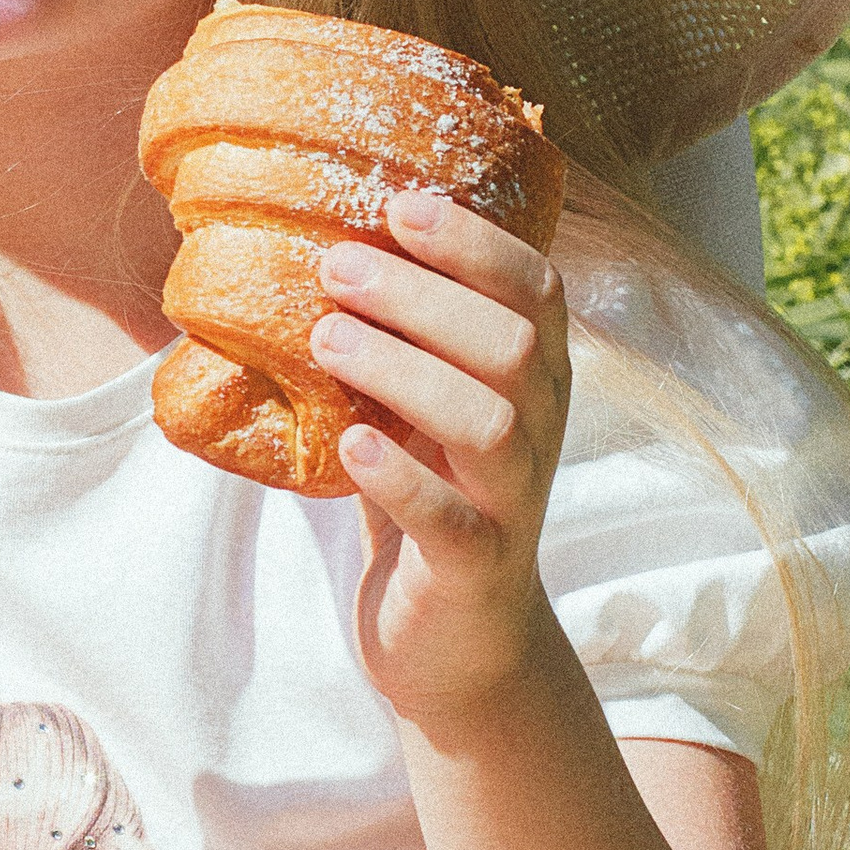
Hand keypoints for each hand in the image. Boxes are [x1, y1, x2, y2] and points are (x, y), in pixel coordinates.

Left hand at [308, 189, 573, 733]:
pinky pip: (451, 521)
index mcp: (532, 383)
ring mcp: (512, 504)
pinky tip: (351, 445)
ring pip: (491, 424)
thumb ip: (393, 342)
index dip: (476, 244)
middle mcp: (539, 433)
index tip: (399, 205)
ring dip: (405, 371)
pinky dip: (401, 478)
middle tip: (336, 267)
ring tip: (326, 341)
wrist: (457, 644)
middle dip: (425, 296)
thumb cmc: (428, 500)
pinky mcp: (475, 570)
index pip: (536, 291)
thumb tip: (310, 246)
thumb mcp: (417, 411)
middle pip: (514, 346)